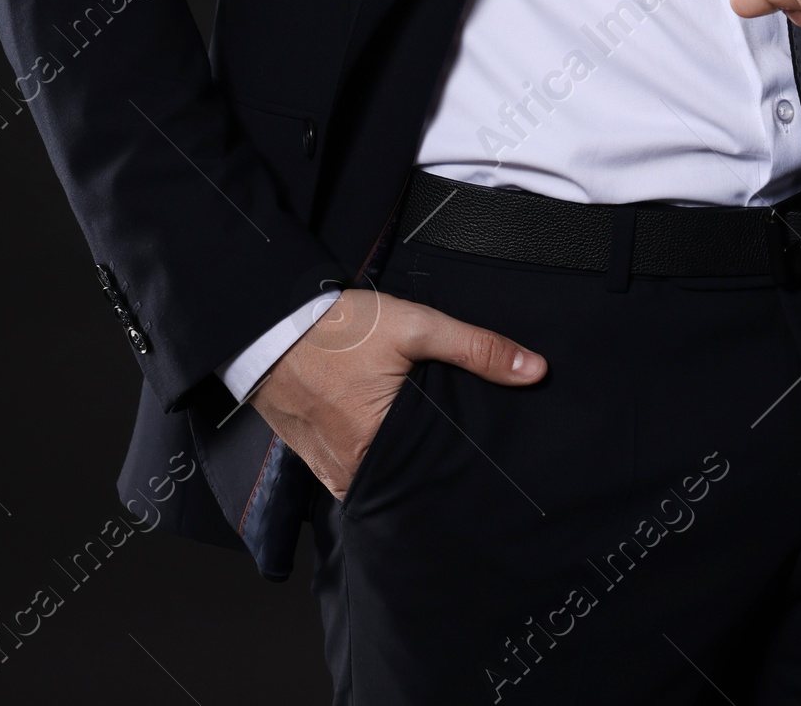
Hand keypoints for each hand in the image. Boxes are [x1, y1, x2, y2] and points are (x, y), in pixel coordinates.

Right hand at [252, 287, 545, 498]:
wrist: (266, 323)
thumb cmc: (333, 327)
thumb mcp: (414, 326)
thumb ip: (476, 349)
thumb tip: (534, 371)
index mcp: (374, 451)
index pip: (434, 475)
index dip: (459, 463)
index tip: (479, 459)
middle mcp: (349, 472)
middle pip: (407, 478)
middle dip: (430, 464)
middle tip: (451, 442)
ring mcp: (327, 469)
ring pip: (379, 476)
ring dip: (398, 461)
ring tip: (421, 439)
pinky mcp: (312, 457)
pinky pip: (351, 470)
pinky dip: (370, 456)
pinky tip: (384, 434)